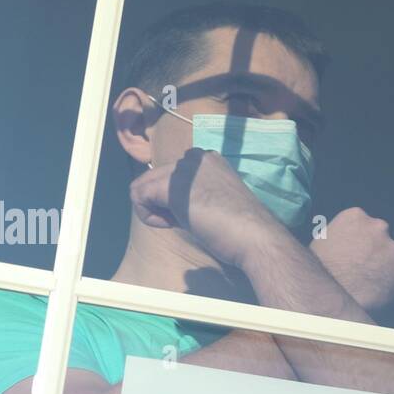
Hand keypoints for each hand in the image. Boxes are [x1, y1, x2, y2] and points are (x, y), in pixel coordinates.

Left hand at [129, 147, 284, 267]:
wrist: (255, 237)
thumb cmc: (241, 229)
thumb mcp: (215, 202)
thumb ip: (193, 195)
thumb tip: (168, 204)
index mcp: (209, 160)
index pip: (174, 174)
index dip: (176, 199)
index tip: (194, 217)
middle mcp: (195, 157)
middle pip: (156, 177)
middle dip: (162, 203)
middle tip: (184, 222)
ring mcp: (183, 168)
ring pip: (143, 184)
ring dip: (153, 208)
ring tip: (176, 224)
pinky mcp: (172, 185)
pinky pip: (138, 194)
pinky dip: (147, 214)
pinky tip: (169, 225)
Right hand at [311, 207, 393, 309]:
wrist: (330, 293)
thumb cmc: (320, 268)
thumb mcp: (324, 240)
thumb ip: (343, 235)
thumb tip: (349, 241)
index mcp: (356, 216)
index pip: (364, 224)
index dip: (359, 240)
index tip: (354, 251)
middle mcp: (378, 227)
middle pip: (380, 238)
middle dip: (374, 250)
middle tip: (362, 267)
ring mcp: (392, 248)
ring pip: (390, 257)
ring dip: (382, 266)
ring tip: (366, 282)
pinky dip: (389, 283)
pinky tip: (374, 290)